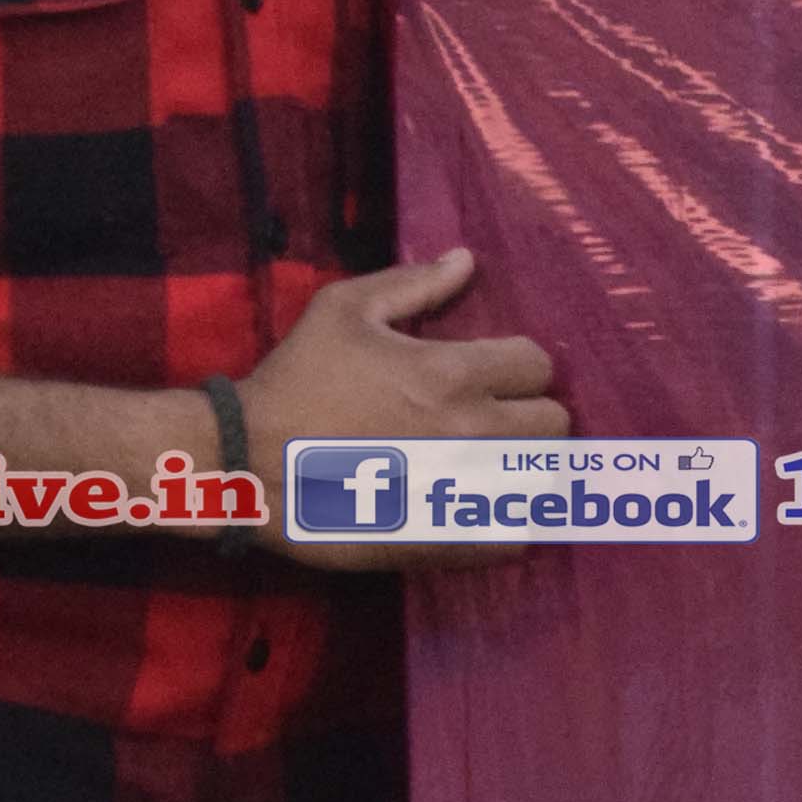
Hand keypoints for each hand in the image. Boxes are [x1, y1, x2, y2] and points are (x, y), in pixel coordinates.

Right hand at [243, 247, 564, 569]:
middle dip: (531, 416)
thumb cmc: (296, 379)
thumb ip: (413, 283)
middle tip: (497, 418)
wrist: (246, 463)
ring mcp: (461, 492)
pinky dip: (508, 524)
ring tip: (492, 465)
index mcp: (452, 373)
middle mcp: (470, 432)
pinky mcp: (445, 541)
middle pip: (554, 426)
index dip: (519, 367)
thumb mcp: (344, 310)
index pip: (538, 366)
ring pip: (541, 482)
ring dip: (524, 470)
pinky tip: (479, 509)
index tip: (493, 374)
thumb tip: (466, 260)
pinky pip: (514, 538)